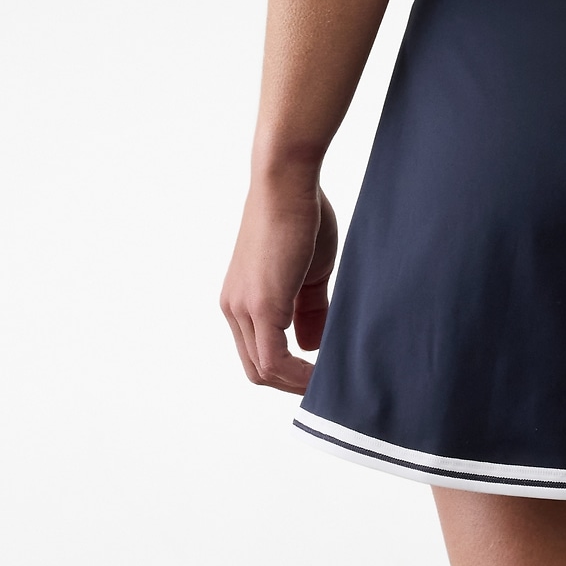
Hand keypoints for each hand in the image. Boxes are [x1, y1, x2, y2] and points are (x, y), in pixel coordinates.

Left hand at [220, 172, 337, 390]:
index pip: (258, 353)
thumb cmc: (301, 215)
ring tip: (331, 381)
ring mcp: (244, 308)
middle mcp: (235, 308)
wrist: (288, 181)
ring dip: (296, 384)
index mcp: (242, 300)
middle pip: (256, 369)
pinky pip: (275, 360)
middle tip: (325, 384)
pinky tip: (323, 374)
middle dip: (291, 384)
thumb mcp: (309, 272)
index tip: (319, 372)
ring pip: (263, 369)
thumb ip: (309, 310)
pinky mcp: (262, 305)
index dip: (288, 371)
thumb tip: (313, 346)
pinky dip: (298, 376)